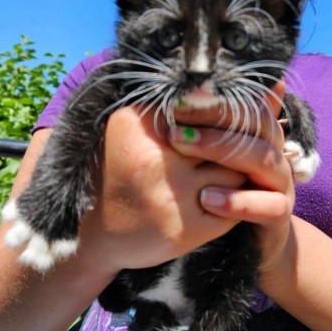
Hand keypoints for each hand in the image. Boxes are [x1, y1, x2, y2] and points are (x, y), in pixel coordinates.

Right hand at [77, 105, 247, 274]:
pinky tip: (216, 202)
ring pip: (234, 172)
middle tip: (222, 156)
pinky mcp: (185, 229)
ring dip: (233, 176)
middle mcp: (153, 160)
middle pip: (222, 139)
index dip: (215, 119)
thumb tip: (224, 93)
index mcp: (135, 125)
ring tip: (214, 179)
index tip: (213, 130)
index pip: (201, 108)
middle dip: (228, 147)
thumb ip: (169, 110)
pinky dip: (232, 203)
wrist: (97, 237)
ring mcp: (170, 197)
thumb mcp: (130, 132)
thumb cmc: (119, 177)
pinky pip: (233, 205)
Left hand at [169, 81, 295, 284]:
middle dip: (214, 118)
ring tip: (181, 148)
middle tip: (174, 121)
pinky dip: (239, 201)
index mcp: (260, 135)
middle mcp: (274, 153)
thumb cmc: (222, 194)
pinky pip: (270, 205)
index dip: (212, 100)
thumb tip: (176, 97)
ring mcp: (281, 184)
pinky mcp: (280, 215)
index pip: (245, 104)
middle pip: (258, 123)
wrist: (250, 242)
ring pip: (264, 158)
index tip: (175, 101)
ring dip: (224, 151)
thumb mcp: (208, 162)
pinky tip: (205, 198)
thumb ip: (199, 133)